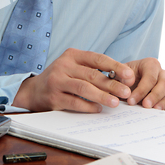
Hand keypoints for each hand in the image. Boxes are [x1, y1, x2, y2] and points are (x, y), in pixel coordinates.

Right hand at [12, 48, 134, 111]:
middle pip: (92, 74)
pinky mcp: (53, 96)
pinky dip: (87, 106)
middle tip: (126, 92)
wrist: (34, 90)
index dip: (115, 66)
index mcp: (72, 55)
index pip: (97, 58)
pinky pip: (74, 101)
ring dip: (102, 96)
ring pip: (84, 88)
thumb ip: (93, 70)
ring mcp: (57, 80)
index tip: (129, 75)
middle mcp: (63, 65)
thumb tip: (122, 78)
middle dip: (112, 84)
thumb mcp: (74, 67)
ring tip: (115, 103)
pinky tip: (98, 109)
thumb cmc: (61, 78)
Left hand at [123, 58, 164, 109]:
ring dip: (163, 102)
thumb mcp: (119, 75)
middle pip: (164, 83)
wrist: (126, 84)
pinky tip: (157, 111)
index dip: (142, 90)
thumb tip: (129, 82)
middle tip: (144, 106)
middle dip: (154, 96)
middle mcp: (161, 72)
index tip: (131, 100)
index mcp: (150, 64)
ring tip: (152, 110)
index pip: (150, 76)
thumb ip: (121, 76)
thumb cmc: (123, 78)